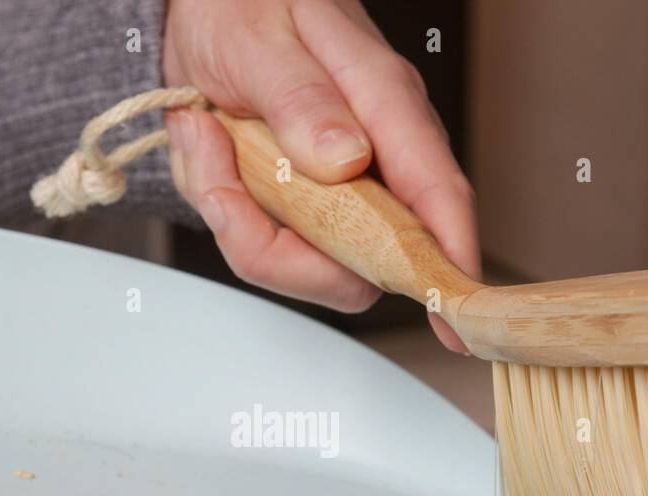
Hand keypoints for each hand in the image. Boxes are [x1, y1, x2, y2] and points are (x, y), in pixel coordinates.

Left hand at [162, 0, 477, 351]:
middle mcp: (371, 157)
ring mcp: (333, 188)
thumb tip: (350, 160)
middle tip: (222, 181)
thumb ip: (302, 98)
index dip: (448, 260)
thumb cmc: (244, 5)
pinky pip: (262, 240)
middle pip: (365, 260)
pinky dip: (219, 202)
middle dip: (280, 245)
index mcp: (387, 104)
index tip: (450, 313)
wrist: (197, 6)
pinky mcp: (294, 204)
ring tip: (206, 137)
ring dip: (237, 215)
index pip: (436, 193)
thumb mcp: (262, 37)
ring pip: (305, 259)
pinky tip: (205, 141)